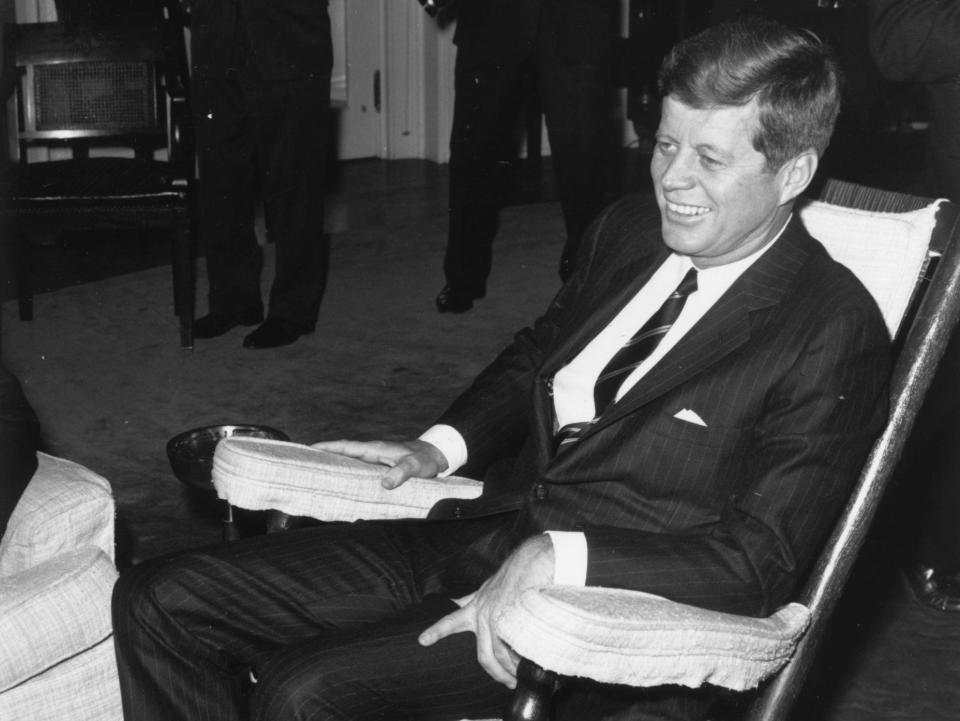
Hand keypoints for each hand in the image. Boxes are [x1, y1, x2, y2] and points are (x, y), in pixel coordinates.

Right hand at [311, 439, 447, 488]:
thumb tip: (385, 483)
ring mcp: (374, 459)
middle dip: (323, 456)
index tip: (309, 449)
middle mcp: (372, 452)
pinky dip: (345, 471)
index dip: (328, 447)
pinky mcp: (378, 466)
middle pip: (342, 452)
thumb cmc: (425, 460)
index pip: (347, 446)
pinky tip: (339, 482)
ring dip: (333, 464)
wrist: (435, 456)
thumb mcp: (416, 466)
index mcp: (376, 449)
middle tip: (302, 463)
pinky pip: (357, 467)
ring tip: (313, 474)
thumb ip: (402, 472)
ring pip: (348, 460)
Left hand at [417, 535, 554, 687]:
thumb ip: (473, 600)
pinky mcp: (515, 619)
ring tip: (520, 678)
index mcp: (475, 607)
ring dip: (511, 670)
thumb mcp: (487, 587)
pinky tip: (529, 666)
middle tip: (506, 683)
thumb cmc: (512, 574)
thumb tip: (457, 602)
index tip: (422, 640)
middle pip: (484, 655)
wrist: (532, 561)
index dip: (436, 632)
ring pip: (501, 654)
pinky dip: (523, 659)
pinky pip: (517, 647)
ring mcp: (499, 618)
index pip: (450, 621)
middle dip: (495, 673)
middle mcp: (483, 614)